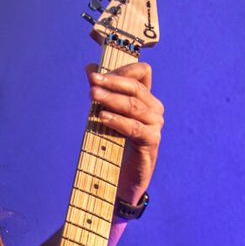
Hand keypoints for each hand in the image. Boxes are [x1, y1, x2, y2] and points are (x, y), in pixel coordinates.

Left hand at [87, 61, 162, 206]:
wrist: (123, 178)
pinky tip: (102, 117)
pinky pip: (135, 127)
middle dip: (112, 82)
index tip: (97, 74)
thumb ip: (101, 91)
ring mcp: (155, 125)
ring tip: (92, 96)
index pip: (142, 72)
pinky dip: (118, 121)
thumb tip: (89, 67)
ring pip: (134, 106)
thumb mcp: (106, 114)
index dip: (122, 70)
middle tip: (92, 81)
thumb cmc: (115, 143)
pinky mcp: (151, 142)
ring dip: (112, 99)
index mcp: (146, 98)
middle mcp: (154, 108)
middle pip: (136, 87)